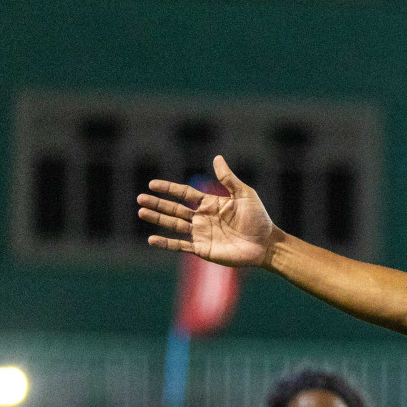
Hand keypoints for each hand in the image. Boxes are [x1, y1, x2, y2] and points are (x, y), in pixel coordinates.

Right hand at [138, 155, 279, 267]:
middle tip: (140, 198)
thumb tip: (217, 157)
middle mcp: (202, 218)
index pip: (184, 194)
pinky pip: (180, 245)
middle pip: (174, 209)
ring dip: (157, 219)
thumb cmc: (258, 219)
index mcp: (210, 203)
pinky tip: (151, 239)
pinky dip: (166, 243)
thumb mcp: (245, 195)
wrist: (266, 244)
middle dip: (157, 204)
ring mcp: (201, 233)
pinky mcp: (202, 249)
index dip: (169, 189)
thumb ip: (228, 179)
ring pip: (173, 225)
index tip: (152, 184)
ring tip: (141, 212)